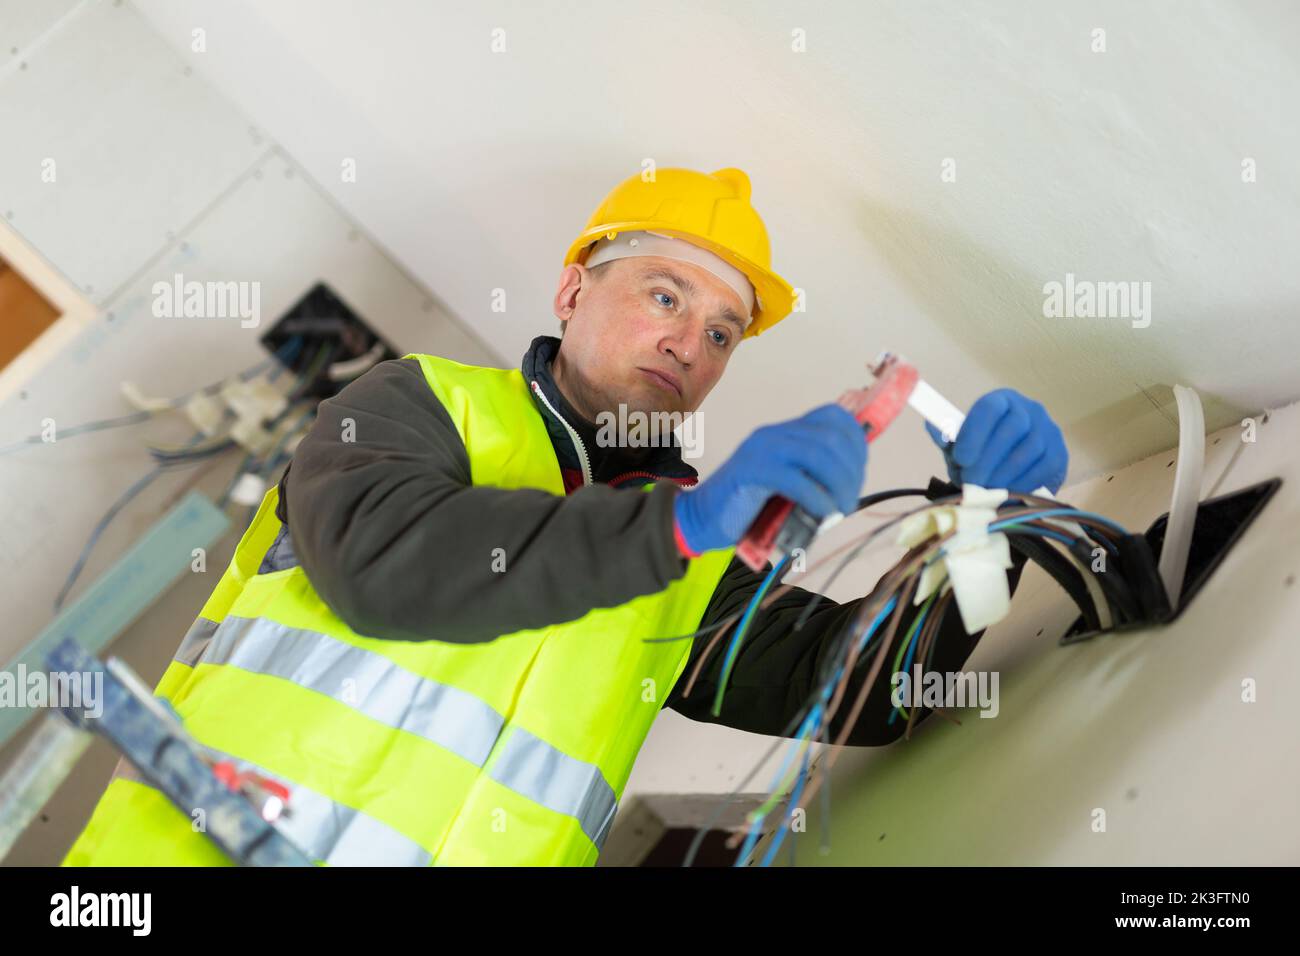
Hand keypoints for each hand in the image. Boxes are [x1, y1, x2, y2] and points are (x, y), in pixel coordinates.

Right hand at [674, 404, 867, 553]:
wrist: (702, 519)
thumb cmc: (748, 508)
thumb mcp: (786, 485)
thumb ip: (811, 477)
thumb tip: (851, 486)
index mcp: (784, 432)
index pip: (834, 416)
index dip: (856, 442)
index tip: (859, 473)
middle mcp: (775, 434)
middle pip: (832, 437)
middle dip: (852, 471)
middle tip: (851, 500)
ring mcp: (762, 450)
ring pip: (819, 454)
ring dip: (840, 485)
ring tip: (842, 509)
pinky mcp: (752, 471)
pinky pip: (797, 480)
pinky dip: (818, 499)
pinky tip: (823, 514)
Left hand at [925, 388, 1067, 493]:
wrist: (1012, 471)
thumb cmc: (982, 453)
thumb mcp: (961, 444)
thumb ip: (948, 437)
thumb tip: (934, 427)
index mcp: (1001, 400)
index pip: (990, 408)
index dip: (975, 433)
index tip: (961, 458)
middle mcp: (1029, 409)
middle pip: (1012, 429)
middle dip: (988, 459)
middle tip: (971, 480)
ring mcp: (1048, 430)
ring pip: (1028, 450)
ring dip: (1004, 473)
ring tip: (985, 489)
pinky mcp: (1059, 453)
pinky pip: (1043, 467)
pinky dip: (1022, 482)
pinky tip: (1006, 492)